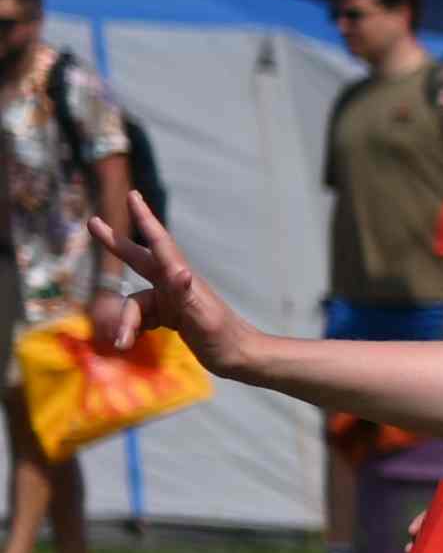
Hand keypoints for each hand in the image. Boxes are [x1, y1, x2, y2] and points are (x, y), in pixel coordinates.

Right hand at [92, 187, 259, 382]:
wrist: (239, 357)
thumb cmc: (223, 337)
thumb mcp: (203, 317)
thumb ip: (186, 294)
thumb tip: (178, 272)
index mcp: (180, 278)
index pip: (159, 243)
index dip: (145, 218)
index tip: (133, 195)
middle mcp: (173, 284)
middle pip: (138, 260)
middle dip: (115, 243)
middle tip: (92, 222)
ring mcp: (171, 299)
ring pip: (135, 303)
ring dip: (125, 322)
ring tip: (120, 343)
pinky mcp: (171, 315)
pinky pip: (141, 317)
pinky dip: (132, 328)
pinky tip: (129, 342)